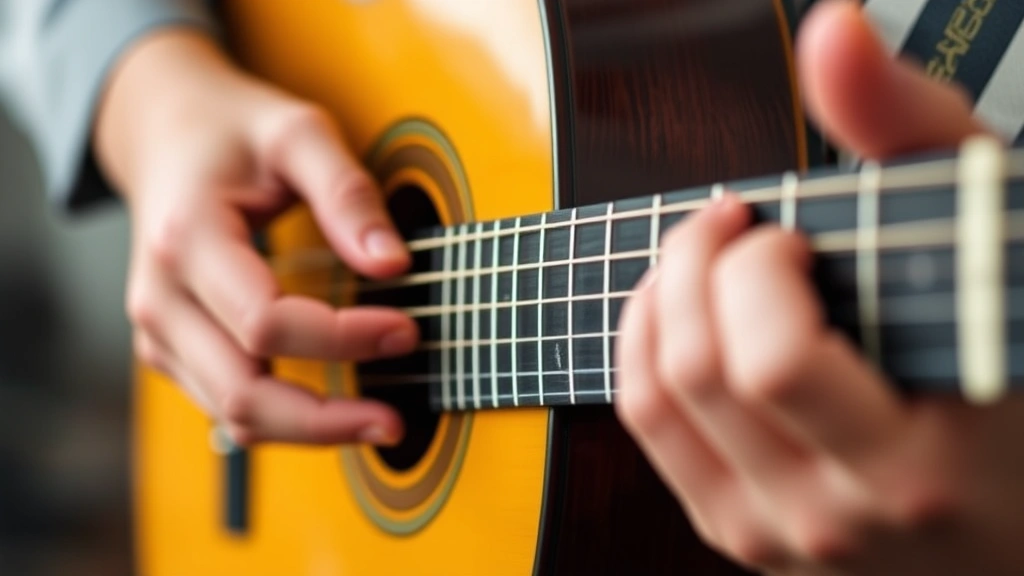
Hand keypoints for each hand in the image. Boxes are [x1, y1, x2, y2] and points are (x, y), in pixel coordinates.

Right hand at [95, 30, 415, 445]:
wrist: (163, 134)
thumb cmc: (232, 131)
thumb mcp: (298, 132)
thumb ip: (348, 192)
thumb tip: (393, 264)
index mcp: (187, 239)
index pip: (266, 323)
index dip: (342, 339)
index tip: (405, 329)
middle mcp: (160, 298)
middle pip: (243, 393)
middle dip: (327, 418)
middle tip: (395, 418)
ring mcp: (159, 331)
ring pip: (234, 416)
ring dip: (310, 430)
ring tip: (377, 420)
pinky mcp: (171, 350)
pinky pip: (228, 407)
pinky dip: (285, 419)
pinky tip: (335, 408)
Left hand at [616, 2, 1023, 573]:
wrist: (1017, 512)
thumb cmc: (1014, 367)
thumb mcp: (983, 242)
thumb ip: (910, 132)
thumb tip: (834, 30)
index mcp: (914, 466)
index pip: (765, 360)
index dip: (751, 270)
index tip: (782, 232)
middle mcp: (834, 517)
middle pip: (697, 367)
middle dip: (695, 266)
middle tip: (734, 226)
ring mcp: (776, 535)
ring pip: (655, 395)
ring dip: (660, 299)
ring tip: (708, 261)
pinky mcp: (738, 532)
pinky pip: (649, 425)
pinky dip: (646, 346)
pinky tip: (687, 311)